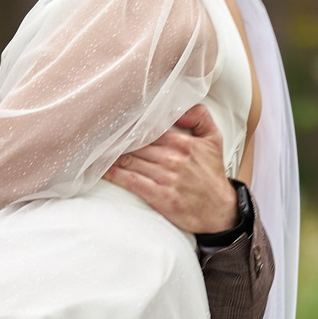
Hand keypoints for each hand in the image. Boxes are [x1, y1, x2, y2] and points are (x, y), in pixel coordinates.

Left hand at [105, 105, 241, 236]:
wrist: (220, 211)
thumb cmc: (213, 176)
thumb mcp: (214, 139)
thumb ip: (200, 116)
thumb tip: (178, 107)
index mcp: (183, 143)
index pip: (149, 128)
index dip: (131, 126)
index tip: (116, 123)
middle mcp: (173, 158)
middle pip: (136, 144)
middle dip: (117, 140)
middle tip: (100, 135)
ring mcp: (165, 177)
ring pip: (130, 161)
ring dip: (112, 156)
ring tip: (97, 150)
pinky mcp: (160, 196)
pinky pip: (131, 181)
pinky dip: (114, 174)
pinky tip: (103, 170)